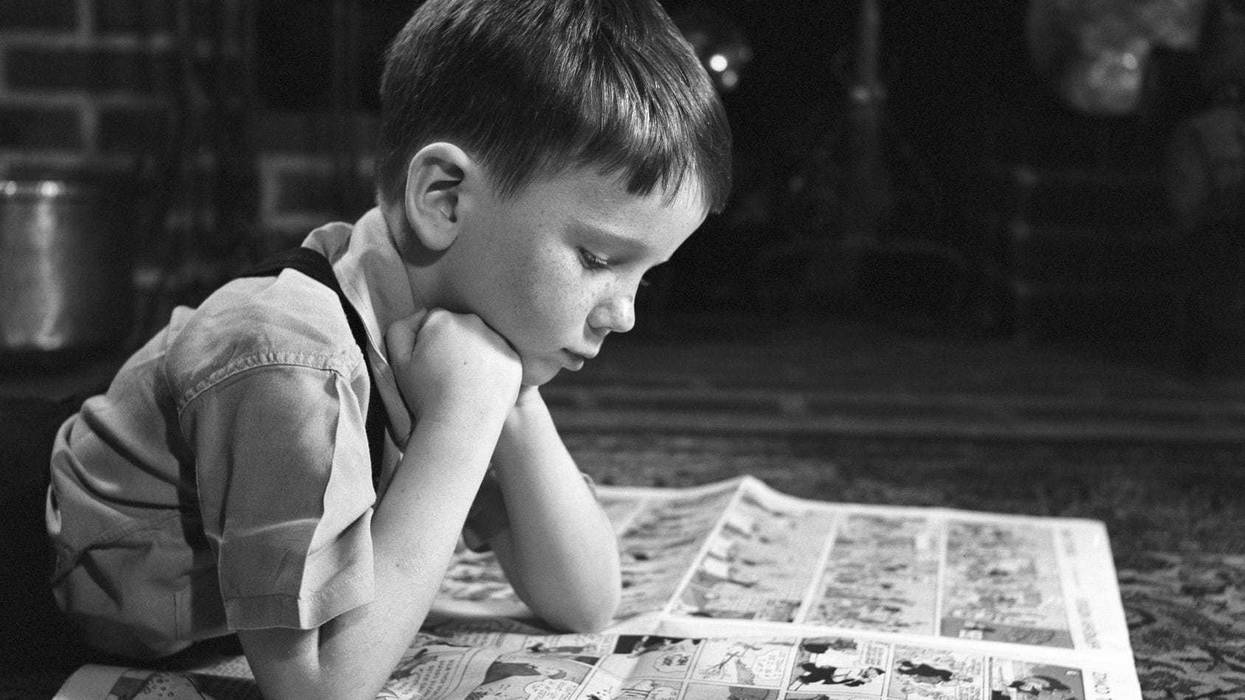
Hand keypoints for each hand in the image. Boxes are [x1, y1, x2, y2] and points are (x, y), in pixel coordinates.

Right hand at [385, 308, 521, 422]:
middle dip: (454, 345)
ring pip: (482, 342)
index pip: (435, 321)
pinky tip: (482, 387)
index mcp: (443, 319)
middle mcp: (473, 323)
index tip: (429, 364)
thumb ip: (401, 330)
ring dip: (475, 355)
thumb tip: (420, 313)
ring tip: (465, 383)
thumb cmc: (424, 396)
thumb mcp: (398, 361)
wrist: (459, 427)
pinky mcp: (514, 360)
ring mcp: (497, 341)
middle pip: (460, 328)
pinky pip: (500, 358)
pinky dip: (492, 369)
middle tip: (447, 376)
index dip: (429, 343)